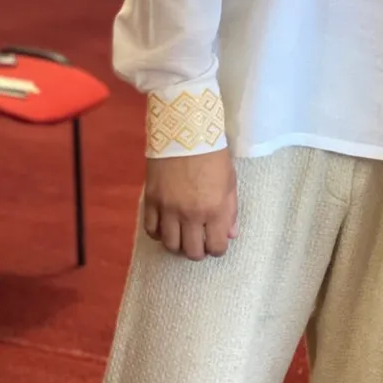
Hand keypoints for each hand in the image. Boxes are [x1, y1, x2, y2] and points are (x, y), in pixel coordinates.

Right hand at [144, 147, 237, 261]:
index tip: (216, 243)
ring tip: (183, 236)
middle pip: (192, 251)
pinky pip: (151, 230)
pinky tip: (166, 228)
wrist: (185, 131)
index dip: (218, 249)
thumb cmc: (213, 154)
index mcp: (215, 209)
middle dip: (198, 251)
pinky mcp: (151, 201)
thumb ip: (230, 210)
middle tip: (200, 242)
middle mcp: (191, 214)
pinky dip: (159, 234)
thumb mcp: (230, 181)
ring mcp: (168, 209)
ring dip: (178, 245)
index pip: (216, 246)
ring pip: (170, 245)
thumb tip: (231, 234)